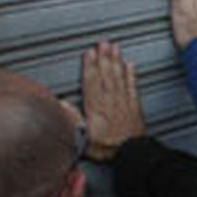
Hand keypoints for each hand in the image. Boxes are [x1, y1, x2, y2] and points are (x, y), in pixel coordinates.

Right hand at [80, 41, 145, 161]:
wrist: (132, 154)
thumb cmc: (106, 148)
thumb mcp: (83, 137)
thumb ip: (72, 119)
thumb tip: (61, 103)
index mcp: (96, 106)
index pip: (91, 81)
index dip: (90, 65)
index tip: (89, 52)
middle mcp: (110, 100)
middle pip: (106, 74)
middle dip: (104, 57)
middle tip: (103, 42)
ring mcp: (124, 102)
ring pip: (119, 76)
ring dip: (116, 60)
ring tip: (115, 47)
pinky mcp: (135, 106)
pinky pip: (133, 86)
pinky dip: (132, 74)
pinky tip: (130, 64)